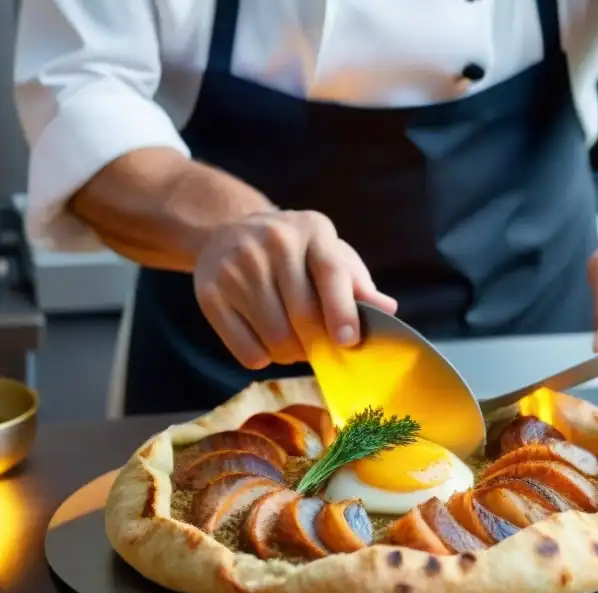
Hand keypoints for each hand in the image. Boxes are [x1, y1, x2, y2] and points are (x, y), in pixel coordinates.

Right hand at [193, 210, 397, 368]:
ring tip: (293, 344)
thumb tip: (388, 309)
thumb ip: (356, 283)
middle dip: (317, 344)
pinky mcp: (210, 292)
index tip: (348, 341)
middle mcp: (273, 242)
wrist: (227, 230)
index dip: (342, 310)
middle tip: (321, 349)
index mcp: (311, 230)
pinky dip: (262, 358)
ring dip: (291, 354)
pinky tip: (265, 341)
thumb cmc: (294, 251)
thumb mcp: (328, 253)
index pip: (331, 272)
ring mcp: (237, 265)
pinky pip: (245, 350)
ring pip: (275, 336)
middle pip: (302, 314)